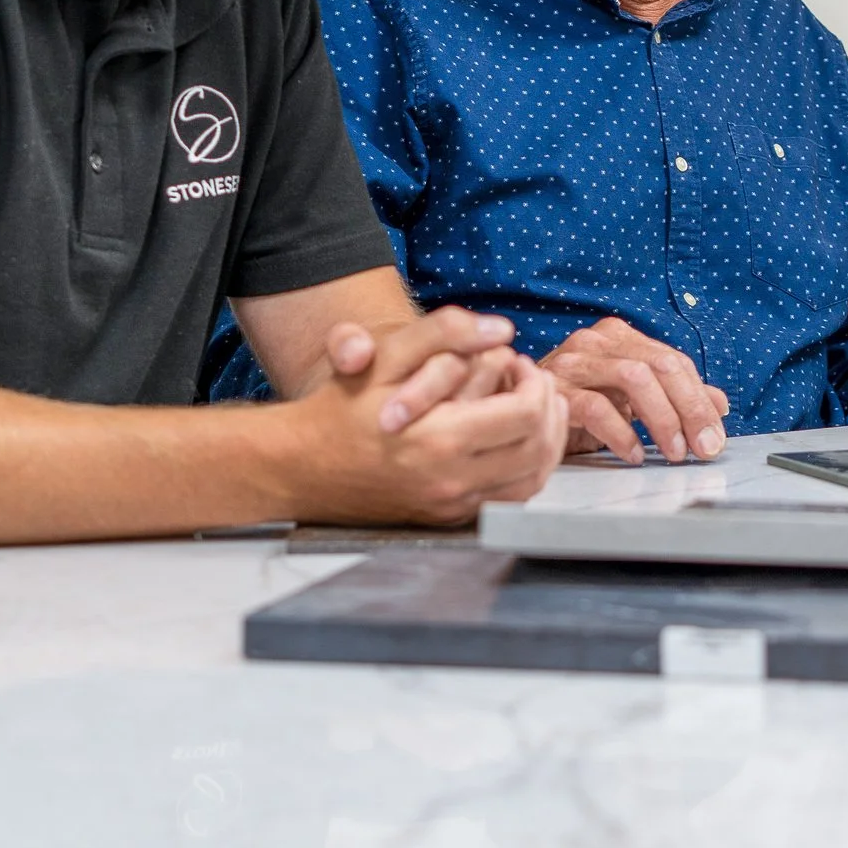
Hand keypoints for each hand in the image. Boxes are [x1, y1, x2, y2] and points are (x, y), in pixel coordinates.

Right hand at [284, 306, 568, 523]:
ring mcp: (449, 505)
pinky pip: (505, 500)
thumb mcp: (388, 355)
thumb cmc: (339, 408)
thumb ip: (445, 332)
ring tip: (532, 410)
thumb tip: (502, 329)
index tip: (520, 365)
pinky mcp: (444, 518)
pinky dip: (523, 470)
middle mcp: (452, 481)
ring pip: (530, 482)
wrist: (298, 466)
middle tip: (533, 384)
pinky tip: (513, 441)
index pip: (528, 415)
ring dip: (545, 444)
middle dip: (549, 410)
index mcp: (442, 439)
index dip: (536, 383)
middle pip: (539, 450)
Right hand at [538, 317, 730, 464]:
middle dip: (689, 409)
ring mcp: (572, 362)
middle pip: (659, 365)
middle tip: (703, 448)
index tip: (715, 437)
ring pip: (633, 378)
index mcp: (619, 337)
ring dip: (661, 420)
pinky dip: (621, 433)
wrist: (515, 413)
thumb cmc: (576, 405)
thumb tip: (719, 404)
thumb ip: (674, 397)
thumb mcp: (630, 400)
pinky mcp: (553, 391)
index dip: (700, 401)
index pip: (674, 361)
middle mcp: (596, 342)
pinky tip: (632, 454)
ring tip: (673, 452)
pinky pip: (595, 407)